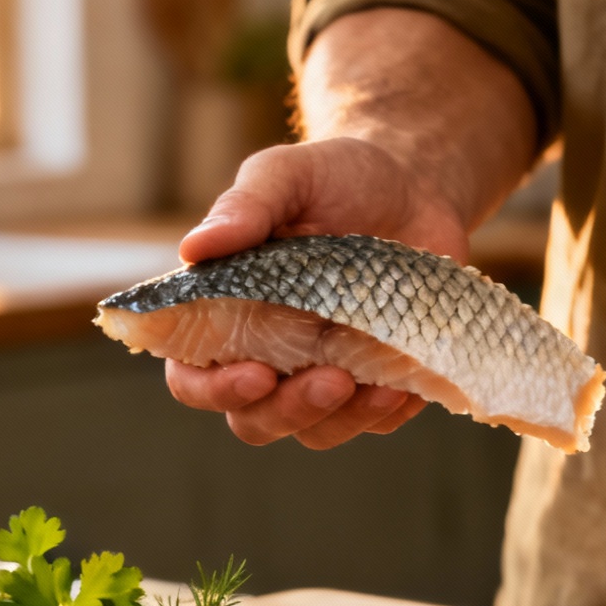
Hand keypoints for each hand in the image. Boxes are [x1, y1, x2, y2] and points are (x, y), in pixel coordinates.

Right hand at [164, 137, 467, 448]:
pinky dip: (390, 412)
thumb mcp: (287, 175)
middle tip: (332, 381)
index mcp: (225, 313)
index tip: (257, 374)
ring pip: (317, 431)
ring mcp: (323, 372)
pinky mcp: (376, 380)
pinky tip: (408, 383)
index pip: (193, 376)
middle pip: (256, 420)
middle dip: (289, 412)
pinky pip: (377, 421)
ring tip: (382, 387)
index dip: (214, 389)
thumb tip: (194, 248)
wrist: (413, 184)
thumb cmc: (336, 178)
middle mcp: (268, 353)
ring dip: (345, 420)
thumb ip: (244, 207)